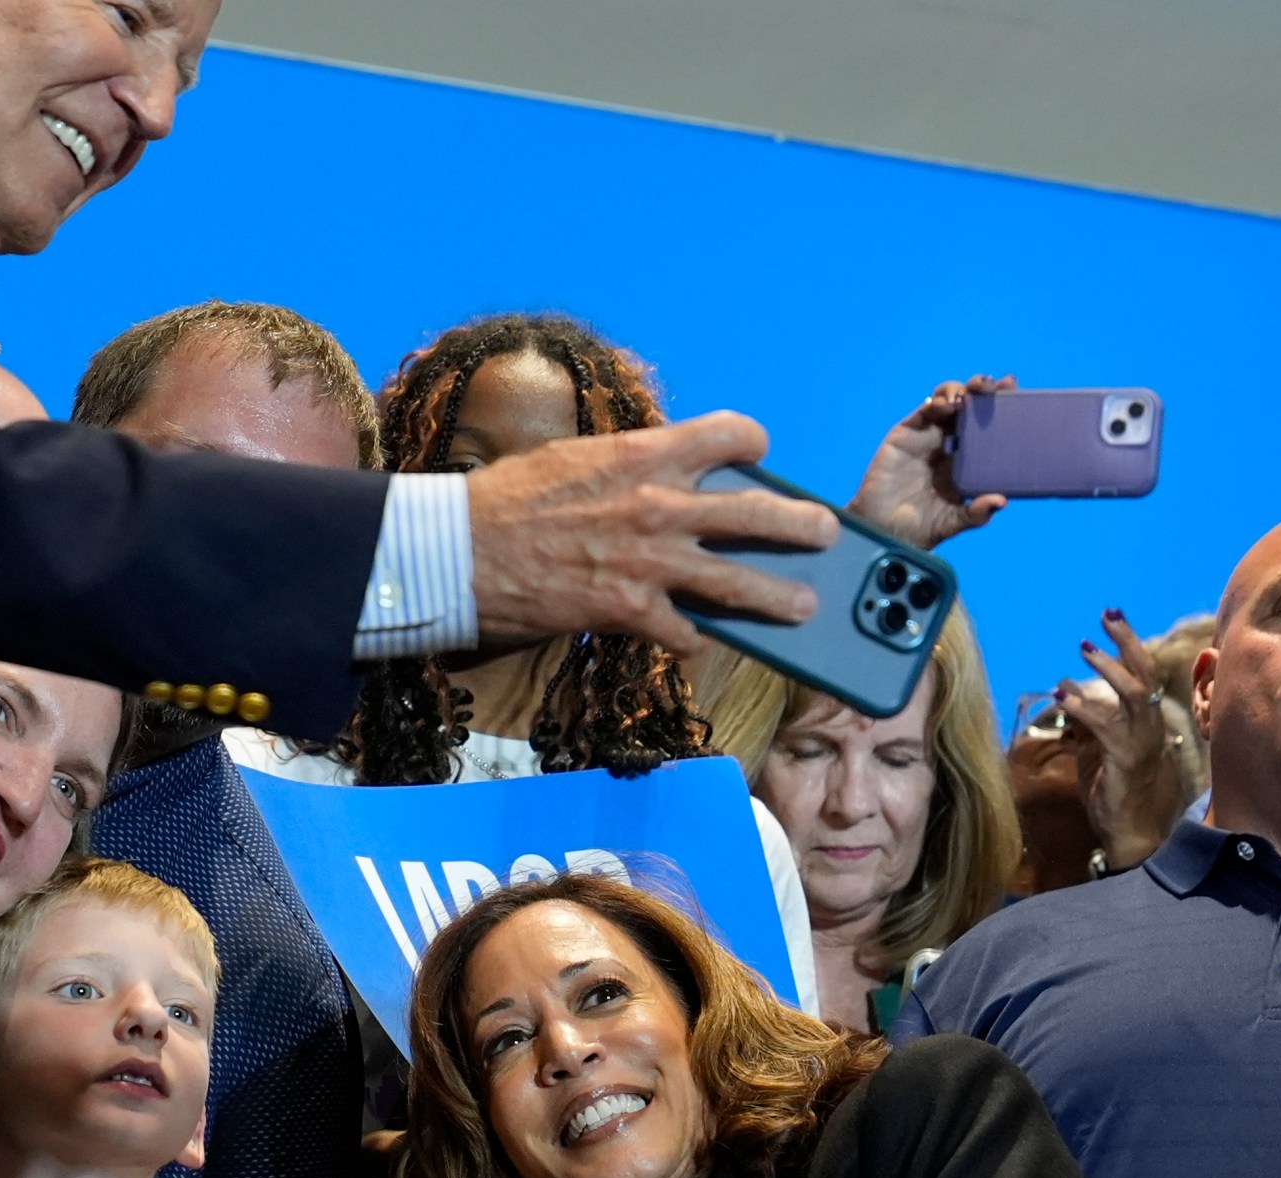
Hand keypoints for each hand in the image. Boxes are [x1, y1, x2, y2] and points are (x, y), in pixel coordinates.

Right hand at [467, 411, 833, 655]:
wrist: (456, 552)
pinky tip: (693, 640)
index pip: (728, 434)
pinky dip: (691, 638)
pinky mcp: (630, 610)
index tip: (758, 457)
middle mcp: (659, 504)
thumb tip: (658, 482)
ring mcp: (650, 561)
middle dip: (802, 526)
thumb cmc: (503, 502)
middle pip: (759, 514)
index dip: (750, 444)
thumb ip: (625, 470)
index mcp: (643, 454)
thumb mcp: (573, 462)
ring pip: (741, 584)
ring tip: (804, 606)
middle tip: (824, 531)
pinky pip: (684, 631)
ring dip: (779, 597)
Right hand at [847, 374, 1014, 548]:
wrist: (885, 532)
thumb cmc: (921, 527)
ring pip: (947, 399)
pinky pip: (923, 412)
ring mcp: (928, 436)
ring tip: (968, 398)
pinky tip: (947, 406)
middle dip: (983, 387)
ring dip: (959, 390)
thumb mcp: (956, 521)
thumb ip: (977, 513)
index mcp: (968, 458)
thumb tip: (1001, 500)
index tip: (1015, 389)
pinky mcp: (906, 434)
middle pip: (970, 403)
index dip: (1003, 403)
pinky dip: (936, 403)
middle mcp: (950, 442)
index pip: (989, 423)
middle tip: (996, 387)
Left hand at [1058, 608, 1183, 870]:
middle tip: (1107, 614)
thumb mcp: (1096, 748)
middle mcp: (1152, 726)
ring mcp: (1144, 742)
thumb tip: (1067, 692)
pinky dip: (1085, 707)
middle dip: (1128, 640)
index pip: (1144, 673)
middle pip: (1147, 673)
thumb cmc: (1115, 790)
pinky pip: (1108, 726)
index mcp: (1147, 720)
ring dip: (1109, 668)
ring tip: (1083, 647)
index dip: (1129, 643)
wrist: (1131, 833)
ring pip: (1136, 694)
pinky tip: (1063, 696)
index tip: (1111, 616)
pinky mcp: (1128, 760)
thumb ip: (1087, 720)